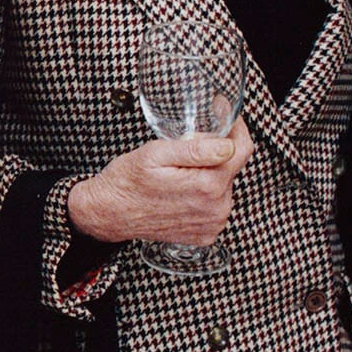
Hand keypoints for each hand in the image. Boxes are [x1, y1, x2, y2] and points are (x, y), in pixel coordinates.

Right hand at [67, 132, 245, 251]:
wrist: (109, 213)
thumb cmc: (127, 182)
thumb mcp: (156, 154)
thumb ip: (196, 149)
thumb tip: (228, 144)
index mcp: (207, 185)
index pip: (242, 149)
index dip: (236, 128)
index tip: (227, 118)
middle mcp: (215, 208)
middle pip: (232, 168)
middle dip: (215, 153)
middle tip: (184, 150)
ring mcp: (212, 223)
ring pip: (224, 186)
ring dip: (209, 175)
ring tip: (178, 174)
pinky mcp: (206, 233)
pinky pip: (215, 205)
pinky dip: (204, 195)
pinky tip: (181, 191)